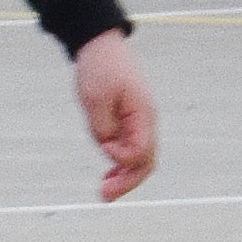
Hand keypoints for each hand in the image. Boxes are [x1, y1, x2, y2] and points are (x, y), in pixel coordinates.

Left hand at [73, 29, 157, 203]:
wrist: (100, 46)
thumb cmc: (100, 68)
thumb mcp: (95, 98)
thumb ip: (103, 127)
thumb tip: (108, 147)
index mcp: (143, 114)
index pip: (141, 150)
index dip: (123, 158)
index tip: (105, 147)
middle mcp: (145, 121)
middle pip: (145, 162)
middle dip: (128, 182)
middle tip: (105, 196)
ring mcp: (138, 122)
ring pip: (138, 159)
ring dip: (124, 177)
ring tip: (104, 191)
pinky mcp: (127, 121)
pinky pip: (130, 149)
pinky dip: (121, 164)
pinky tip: (108, 174)